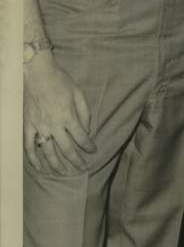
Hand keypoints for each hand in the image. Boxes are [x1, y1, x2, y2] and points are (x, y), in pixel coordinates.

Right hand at [24, 52, 95, 174]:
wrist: (38, 74)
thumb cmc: (60, 81)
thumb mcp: (78, 93)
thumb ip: (84, 112)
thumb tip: (87, 129)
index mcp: (68, 116)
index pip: (81, 137)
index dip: (88, 146)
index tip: (93, 151)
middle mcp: (54, 126)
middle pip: (67, 149)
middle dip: (76, 161)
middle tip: (82, 168)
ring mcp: (39, 128)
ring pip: (48, 153)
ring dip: (57, 165)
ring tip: (64, 173)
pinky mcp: (27, 127)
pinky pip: (29, 147)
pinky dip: (34, 159)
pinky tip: (39, 167)